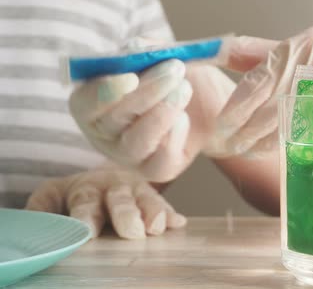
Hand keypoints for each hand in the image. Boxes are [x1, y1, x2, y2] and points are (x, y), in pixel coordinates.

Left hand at [25, 168, 186, 238]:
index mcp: (87, 189)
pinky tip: (178, 223)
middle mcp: (115, 188)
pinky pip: (166, 207)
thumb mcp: (53, 195)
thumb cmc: (78, 195)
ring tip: (157, 227)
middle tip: (132, 232)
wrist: (106, 179)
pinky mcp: (156, 201)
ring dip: (153, 213)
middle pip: (121, 200)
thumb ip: (42, 208)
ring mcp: (138, 192)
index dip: (87, 215)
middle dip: (127, 215)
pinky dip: (171, 215)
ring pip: (147, 200)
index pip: (86, 201)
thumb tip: (35, 222)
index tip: (87, 231)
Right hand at [68, 38, 235, 181]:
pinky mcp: (156, 169)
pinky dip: (176, 134)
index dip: (103, 91)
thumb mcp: (164, 54)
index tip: (130, 76)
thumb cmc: (175, 73)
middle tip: (175, 68)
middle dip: (147, 92)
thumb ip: (147, 50)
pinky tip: (185, 117)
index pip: (84, 103)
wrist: (208, 101)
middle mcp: (104, 132)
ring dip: (162, 112)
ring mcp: (129, 154)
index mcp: (93, 102)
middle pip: (113, 120)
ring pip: (136, 142)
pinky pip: (161, 160)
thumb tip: (135, 47)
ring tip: (184, 88)